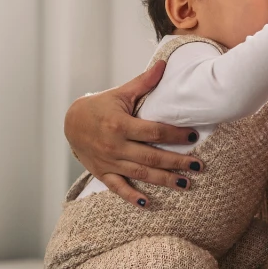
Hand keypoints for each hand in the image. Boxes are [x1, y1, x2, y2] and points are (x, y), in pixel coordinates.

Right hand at [64, 61, 203, 207]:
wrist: (69, 123)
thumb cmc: (98, 106)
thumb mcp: (120, 94)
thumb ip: (143, 83)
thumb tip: (163, 65)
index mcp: (120, 124)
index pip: (154, 131)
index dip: (175, 134)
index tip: (194, 136)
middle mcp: (115, 146)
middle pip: (151, 156)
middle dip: (176, 162)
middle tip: (198, 166)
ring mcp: (109, 162)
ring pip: (141, 173)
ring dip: (164, 180)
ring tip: (186, 184)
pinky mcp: (103, 173)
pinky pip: (119, 188)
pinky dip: (132, 197)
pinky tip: (148, 204)